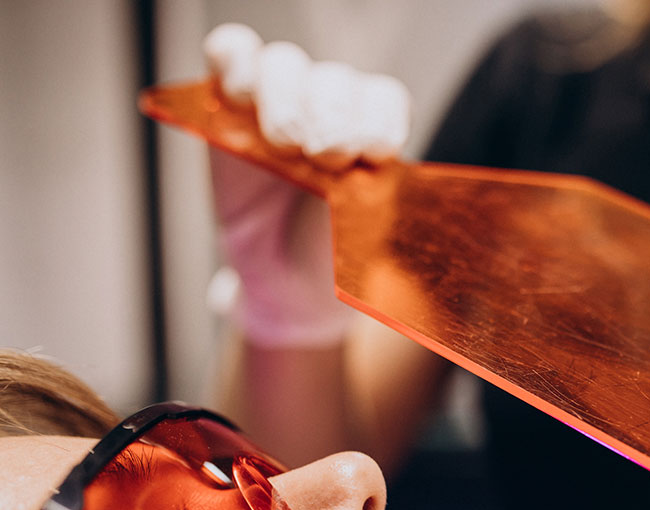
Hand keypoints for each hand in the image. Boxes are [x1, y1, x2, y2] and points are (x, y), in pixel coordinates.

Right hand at [202, 23, 410, 346]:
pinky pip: (232, 54)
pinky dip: (234, 61)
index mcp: (376, 131)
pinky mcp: (229, 100)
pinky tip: (237, 95)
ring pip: (285, 64)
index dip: (378, 120)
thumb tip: (389, 193)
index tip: (375, 156)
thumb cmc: (340, 259)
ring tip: (284, 143)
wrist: (290, 285)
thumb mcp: (373, 240)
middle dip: (332, 117)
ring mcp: (281, 99)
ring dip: (285, 99)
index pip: (383, 100)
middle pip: (335, 81)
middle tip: (326, 158)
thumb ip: (382, 209)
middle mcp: (332, 108)